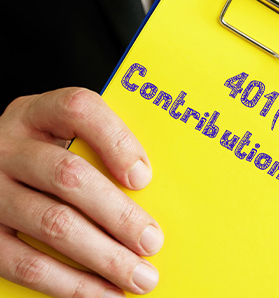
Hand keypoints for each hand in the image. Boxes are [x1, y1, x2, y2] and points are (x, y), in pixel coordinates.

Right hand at [0, 88, 163, 296]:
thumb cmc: (45, 153)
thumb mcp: (64, 135)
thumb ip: (101, 149)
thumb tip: (153, 190)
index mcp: (38, 113)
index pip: (79, 110)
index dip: (115, 141)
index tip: (143, 177)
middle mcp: (8, 146)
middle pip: (69, 176)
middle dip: (118, 214)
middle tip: (152, 242)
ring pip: (52, 224)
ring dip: (102, 257)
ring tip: (140, 277)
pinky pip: (25, 263)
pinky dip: (69, 284)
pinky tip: (102, 294)